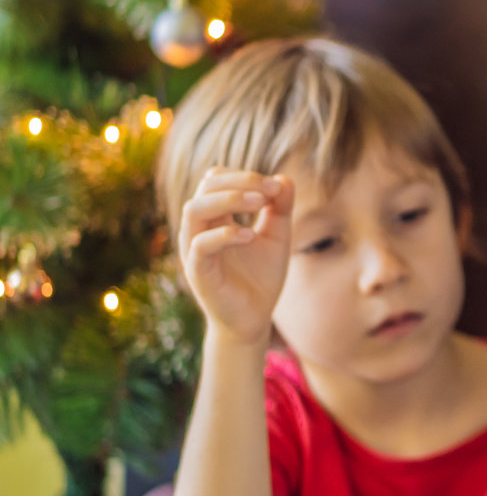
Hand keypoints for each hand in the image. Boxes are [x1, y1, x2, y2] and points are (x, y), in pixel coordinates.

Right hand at [177, 168, 293, 346]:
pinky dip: (225, 233)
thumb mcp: (277, 237)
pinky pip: (200, 244)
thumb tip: (284, 178)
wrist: (253, 319)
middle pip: (205, 187)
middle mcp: (200, 228)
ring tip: (260, 203)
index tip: (276, 187)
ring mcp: (194, 249)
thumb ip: (280, 209)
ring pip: (195, 209)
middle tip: (270, 190)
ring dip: (229, 199)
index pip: (216, 179)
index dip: (244, 176)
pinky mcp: (197, 271)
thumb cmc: (261, 277)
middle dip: (240, 181)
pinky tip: (251, 235)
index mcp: (216, 217)